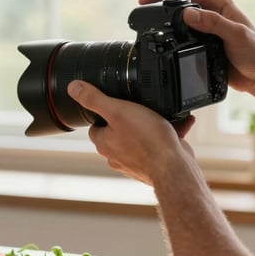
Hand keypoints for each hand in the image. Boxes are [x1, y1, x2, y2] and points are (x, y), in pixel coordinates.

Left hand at [67, 80, 194, 184]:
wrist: (174, 167)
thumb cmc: (146, 141)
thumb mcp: (117, 111)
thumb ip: (94, 99)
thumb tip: (73, 88)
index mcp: (104, 143)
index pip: (95, 126)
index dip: (104, 114)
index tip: (114, 105)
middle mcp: (117, 156)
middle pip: (119, 131)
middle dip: (131, 119)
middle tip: (141, 108)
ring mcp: (137, 162)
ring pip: (142, 138)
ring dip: (153, 125)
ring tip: (163, 114)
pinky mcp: (156, 164)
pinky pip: (161, 144)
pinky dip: (171, 133)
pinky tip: (181, 122)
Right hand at [139, 0, 254, 94]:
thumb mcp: (235, 34)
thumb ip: (212, 23)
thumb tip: (186, 13)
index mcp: (219, 3)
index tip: (145, 0)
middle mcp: (212, 12)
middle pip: (178, 3)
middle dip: (159, 5)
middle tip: (142, 12)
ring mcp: (206, 28)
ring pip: (178, 21)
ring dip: (164, 22)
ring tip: (147, 26)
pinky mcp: (204, 43)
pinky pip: (182, 37)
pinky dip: (171, 38)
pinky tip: (163, 43)